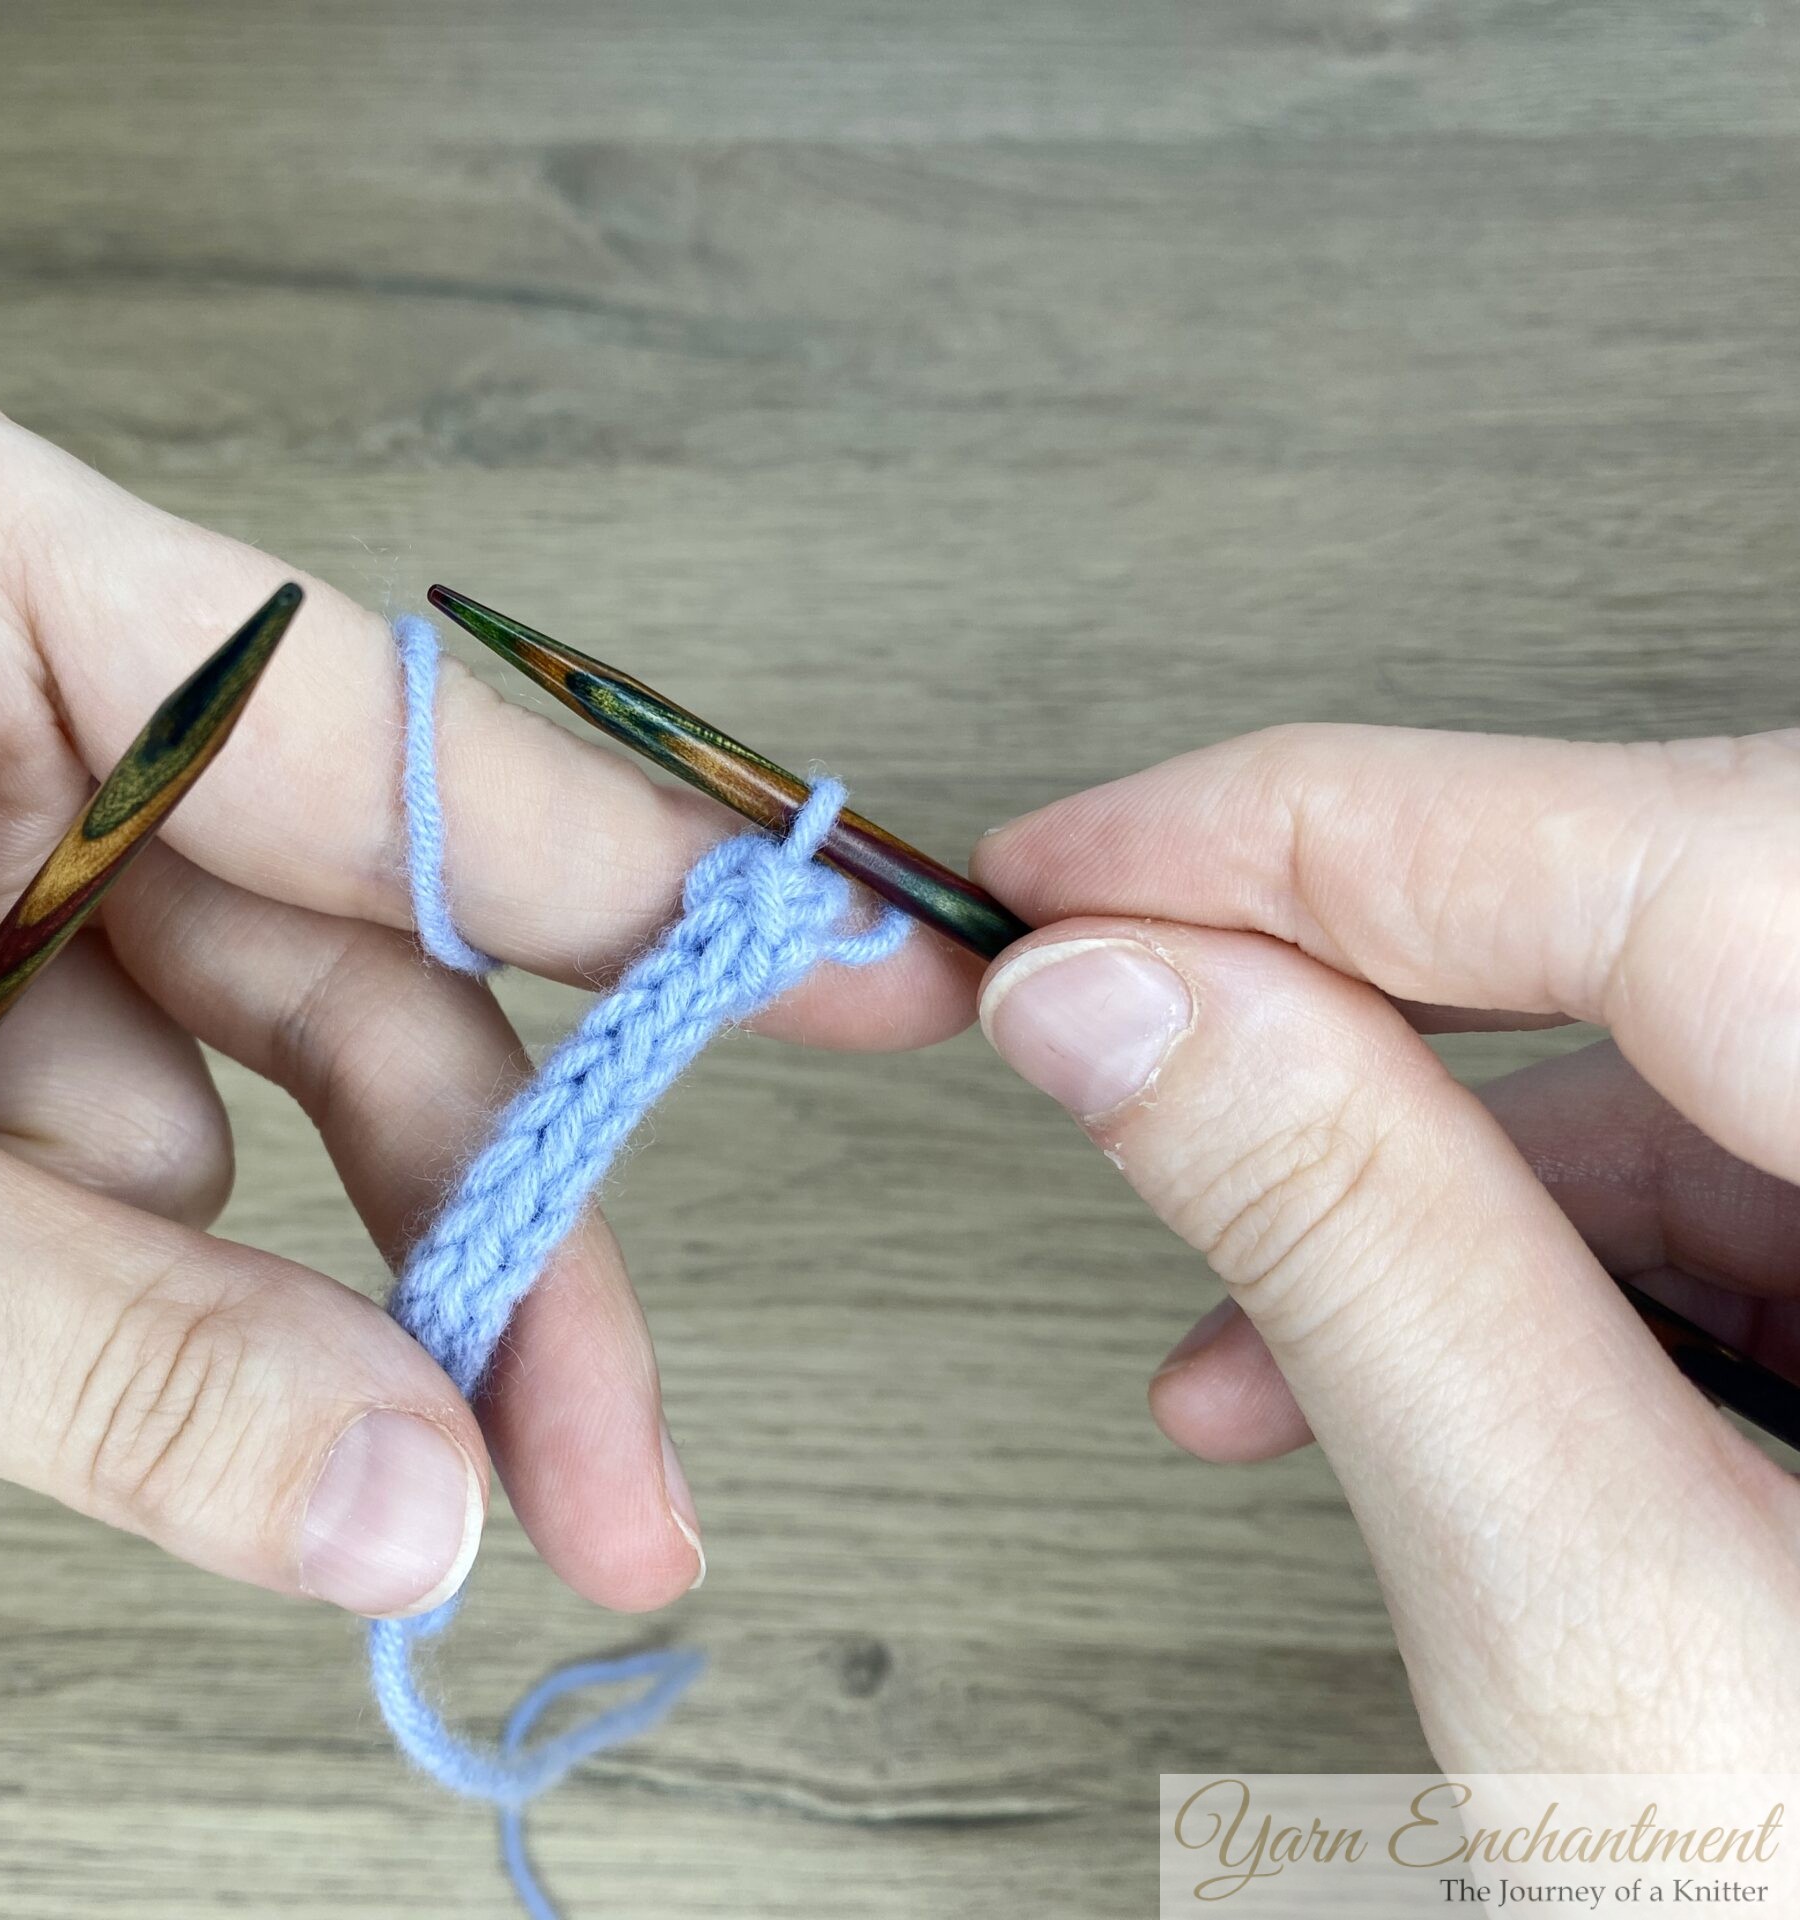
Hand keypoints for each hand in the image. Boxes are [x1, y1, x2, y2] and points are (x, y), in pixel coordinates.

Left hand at [0, 344, 966, 1616]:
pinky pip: (139, 1170)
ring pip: (257, 1085)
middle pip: (342, 940)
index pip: (353, 711)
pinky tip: (18, 1346)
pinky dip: (141, 1307)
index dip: (617, 863)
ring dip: (288, 1305)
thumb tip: (423, 1486)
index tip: (836, 970)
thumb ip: (109, 1359)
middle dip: (470, 1215)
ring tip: (330, 1464)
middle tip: (605, 1444)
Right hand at [972, 725, 1799, 1765]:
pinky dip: (1523, 1246)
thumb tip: (1118, 1008)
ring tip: (1225, 1327)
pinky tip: (1371, 1365)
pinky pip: (1733, 1163)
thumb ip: (1357, 1259)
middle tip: (1106, 1019)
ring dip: (1415, 1156)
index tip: (1070, 870)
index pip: (1669, 860)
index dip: (1313, 832)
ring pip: (1686, 1036)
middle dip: (1350, 979)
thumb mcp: (1595, 1625)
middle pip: (1680, 905)